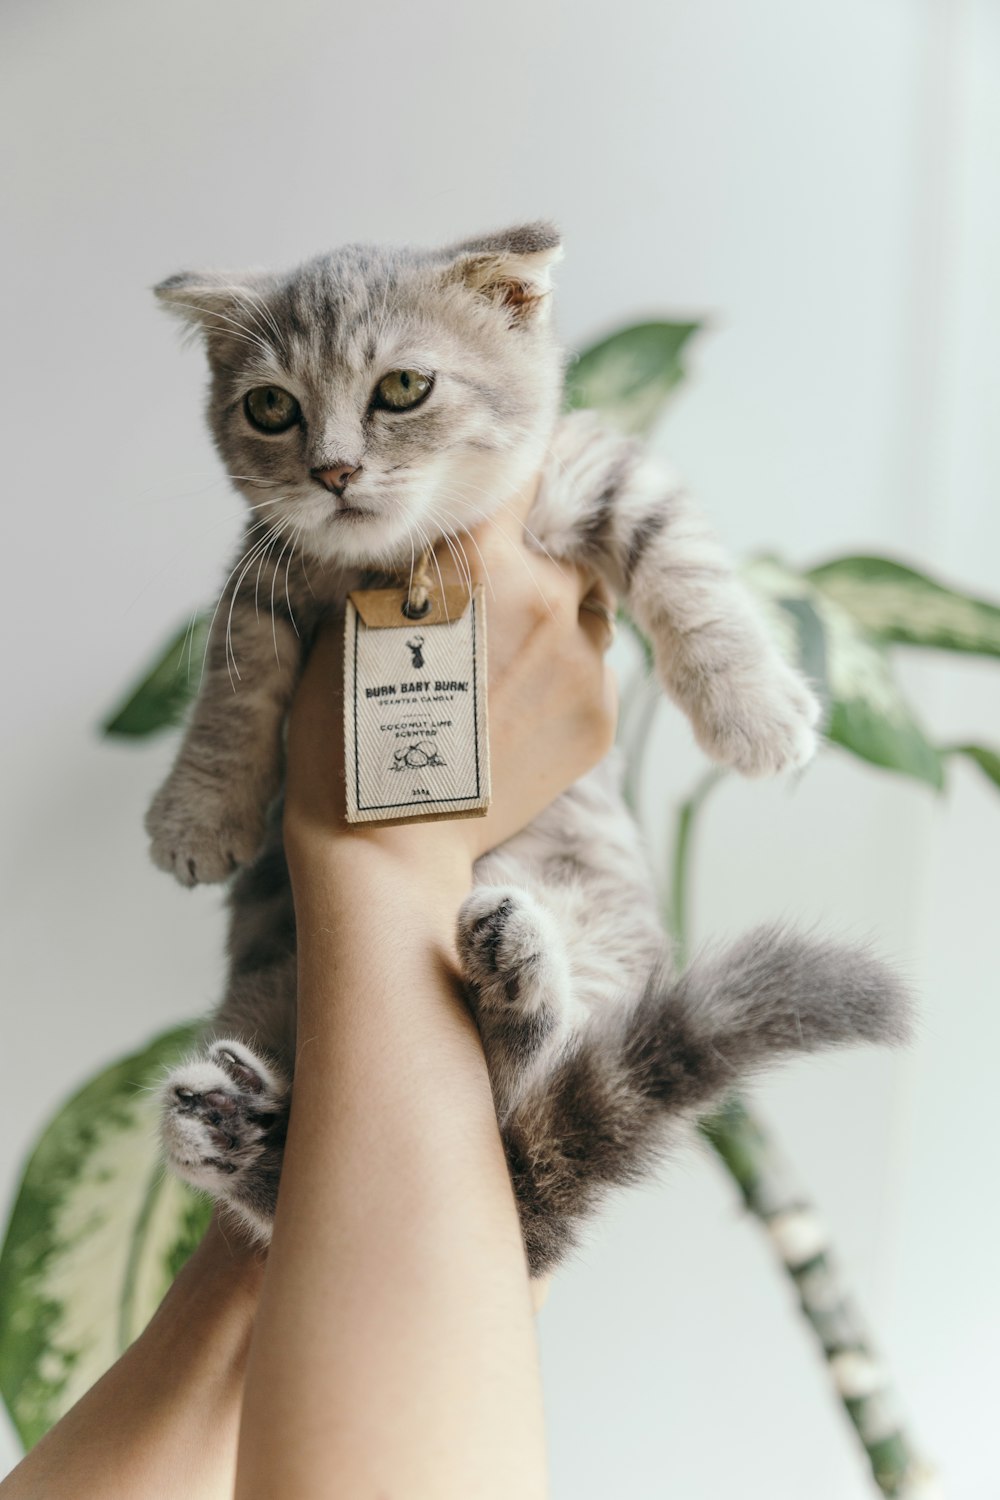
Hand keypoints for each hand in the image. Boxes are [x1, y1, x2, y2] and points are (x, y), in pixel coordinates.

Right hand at [283, 475, 617, 879]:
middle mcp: (548, 598)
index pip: (521, 480)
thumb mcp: (355, 616)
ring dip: (556, 624)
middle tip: (493, 603)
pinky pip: (592, 673)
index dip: (513, 480)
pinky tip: (513, 715)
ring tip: (500, 668)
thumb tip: (443, 529)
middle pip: (566, 550)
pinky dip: (563, 681)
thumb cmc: (348, 728)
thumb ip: (416, 565)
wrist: (387, 838)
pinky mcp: (600, 717)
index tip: (507, 489)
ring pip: (588, 613)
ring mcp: (583, 661)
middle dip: (536, 565)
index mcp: (482, 560)